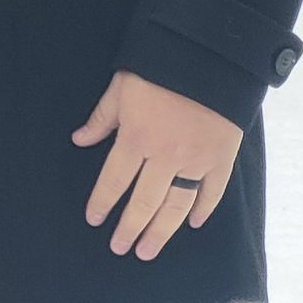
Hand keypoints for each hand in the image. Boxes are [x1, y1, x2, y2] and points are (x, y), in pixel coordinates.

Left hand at [73, 71, 243, 259]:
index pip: (113, 181)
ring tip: (148, 250)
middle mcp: (165, 155)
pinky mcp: (222, 156)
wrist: (212, 52)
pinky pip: (212, 191)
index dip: (102, 203)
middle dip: (130, 229)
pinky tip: (194, 224)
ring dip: (161, 231)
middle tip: (120, 248)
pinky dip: (204, 209)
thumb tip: (79, 140)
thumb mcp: (122, 86)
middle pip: (144, 203)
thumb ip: (102, 118)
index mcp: (136, 137)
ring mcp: (196, 159)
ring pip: (176, 205)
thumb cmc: (161, 66)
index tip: (94, 220)